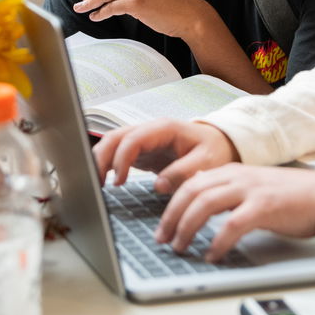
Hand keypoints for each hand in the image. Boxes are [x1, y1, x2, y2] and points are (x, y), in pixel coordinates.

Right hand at [92, 118, 238, 190]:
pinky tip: (103, 180)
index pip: (133, 138)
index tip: (119, 181)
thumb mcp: (207, 162)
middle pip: (115, 137)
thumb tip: (159, 185)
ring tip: (96, 183)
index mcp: (164, 129)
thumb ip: (184, 172)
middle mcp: (149, 130)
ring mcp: (143, 139)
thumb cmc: (214, 151)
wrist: (219, 146)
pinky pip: (117, 153)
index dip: (122, 158)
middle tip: (96, 182)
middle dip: (101, 157)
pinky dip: (106, 164)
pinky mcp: (141, 151)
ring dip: (100, 160)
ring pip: (112, 143)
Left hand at [155, 164, 314, 261]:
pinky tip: (212, 255)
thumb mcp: (251, 187)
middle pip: (191, 192)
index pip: (190, 183)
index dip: (171, 205)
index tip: (162, 226)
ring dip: (187, 228)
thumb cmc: (289, 196)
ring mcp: (250, 189)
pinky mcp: (265, 206)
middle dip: (172, 217)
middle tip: (162, 239)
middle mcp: (237, 176)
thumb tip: (199, 201)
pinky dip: (218, 241)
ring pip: (205, 205)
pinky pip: (232, 224)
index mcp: (231, 171)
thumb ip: (227, 191)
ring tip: (180, 247)